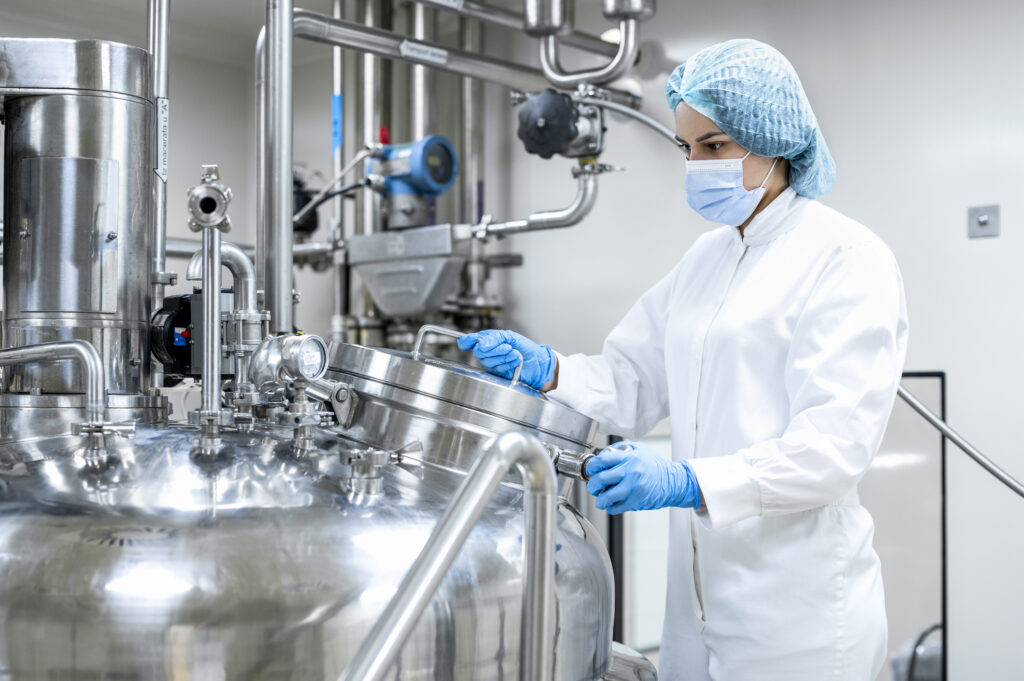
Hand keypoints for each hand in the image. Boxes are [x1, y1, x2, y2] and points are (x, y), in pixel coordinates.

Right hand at [457, 329, 555, 390]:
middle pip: (479, 351)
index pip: (471, 340)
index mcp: (489, 340)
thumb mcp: (510, 337)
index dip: (467, 341)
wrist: (537, 361)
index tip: (466, 342)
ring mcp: (491, 363)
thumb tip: (481, 343)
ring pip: (488, 360)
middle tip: (507, 347)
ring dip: (504, 356)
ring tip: (515, 353)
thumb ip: (494, 338)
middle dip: (494, 348)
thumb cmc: (524, 347)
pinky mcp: (497, 373)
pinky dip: (507, 363)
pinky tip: (515, 360)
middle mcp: (487, 352)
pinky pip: (496, 368)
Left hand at [585, 442, 701, 514]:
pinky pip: (616, 508)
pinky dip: (610, 507)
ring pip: (606, 497)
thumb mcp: (639, 449)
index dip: (591, 466)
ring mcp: (633, 489)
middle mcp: (630, 473)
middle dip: (592, 485)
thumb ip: (620, 449)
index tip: (590, 470)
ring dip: (599, 500)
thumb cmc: (655, 465)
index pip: (602, 461)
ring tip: (600, 498)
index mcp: (629, 458)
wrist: (673, 481)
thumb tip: (602, 454)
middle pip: (600, 479)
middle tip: (593, 486)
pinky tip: (612, 503)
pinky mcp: (636, 502)